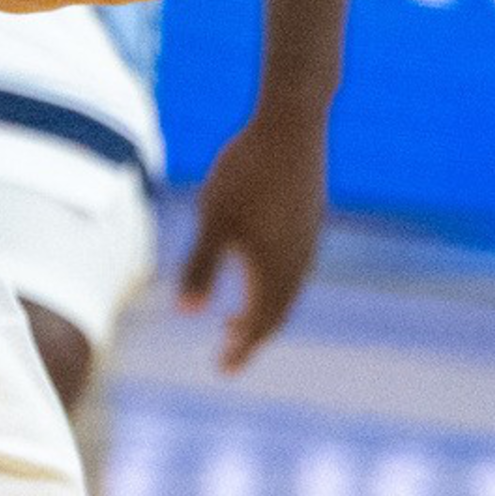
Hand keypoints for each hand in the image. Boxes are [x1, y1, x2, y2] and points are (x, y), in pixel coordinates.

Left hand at [176, 102, 328, 371]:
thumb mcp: (213, 220)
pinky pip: (293, 268)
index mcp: (275, 270)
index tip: (223, 370)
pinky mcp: (308, 220)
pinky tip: (253, 272)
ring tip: (234, 320)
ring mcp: (307, 241)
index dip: (240, 350)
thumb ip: (201, 268)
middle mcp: (298, 262)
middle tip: (227, 355)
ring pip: (287, 291)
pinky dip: (273, 285)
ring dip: (263, 311)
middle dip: (251, 337)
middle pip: (276, 314)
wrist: (292, 124)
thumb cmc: (246, 172)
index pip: (258, 325)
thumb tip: (186, 313)